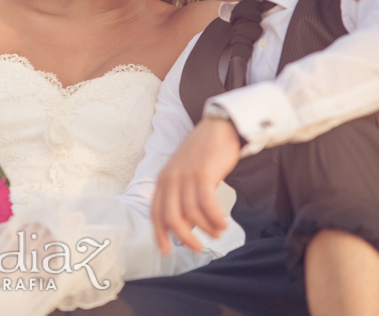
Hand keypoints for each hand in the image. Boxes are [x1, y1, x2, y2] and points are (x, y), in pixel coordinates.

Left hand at [150, 118, 240, 254]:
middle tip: (198, 248)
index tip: (167, 251)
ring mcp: (186, 175)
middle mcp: (170, 178)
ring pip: (191, 214)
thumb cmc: (204, 155)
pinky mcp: (203, 173)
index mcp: (163, 179)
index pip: (155, 213)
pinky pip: (207, 205)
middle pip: (171, 218)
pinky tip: (223, 224)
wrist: (219, 127)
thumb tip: (187, 229)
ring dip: (207, 228)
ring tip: (218, 231)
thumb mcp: (186, 177)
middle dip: (185, 238)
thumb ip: (182, 200)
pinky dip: (215, 219)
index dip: (159, 234)